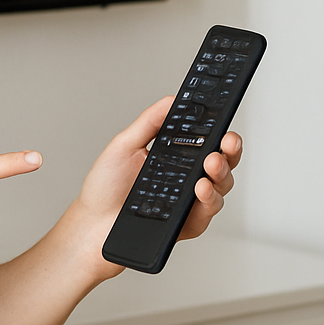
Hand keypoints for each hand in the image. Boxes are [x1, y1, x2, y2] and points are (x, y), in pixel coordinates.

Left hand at [74, 95, 243, 270]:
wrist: (92, 225)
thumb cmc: (105, 189)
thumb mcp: (125, 145)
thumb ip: (151, 121)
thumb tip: (173, 98)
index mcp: (175, 156)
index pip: (207, 139)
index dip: (220, 128)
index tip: (224, 117)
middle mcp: (187, 177)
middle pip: (223, 160)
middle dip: (231, 148)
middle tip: (226, 141)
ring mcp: (190, 201)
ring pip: (222, 185)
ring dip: (222, 172)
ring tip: (210, 164)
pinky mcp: (189, 223)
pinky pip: (209, 210)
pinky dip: (209, 198)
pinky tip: (200, 188)